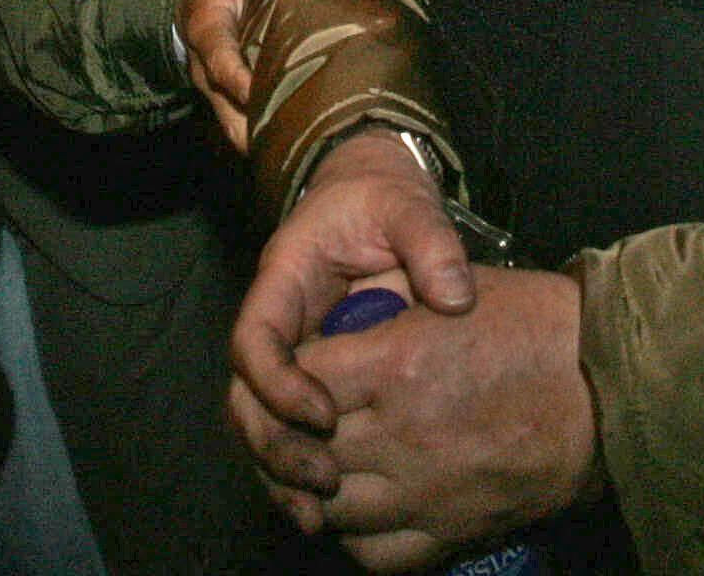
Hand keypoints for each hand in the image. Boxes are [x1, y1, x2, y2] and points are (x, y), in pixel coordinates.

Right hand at [175, 0, 293, 151]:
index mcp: (209, 30)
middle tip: (292, 143)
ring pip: (236, 124)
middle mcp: (209, 67)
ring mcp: (219, 86)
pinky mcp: (232, 94)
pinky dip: (267, 136)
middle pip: (227, 108)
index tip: (260, 93)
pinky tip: (300, 147)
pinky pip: (246, 121)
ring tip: (302, 153)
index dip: (239, 79)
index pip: (221, 61)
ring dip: (263, 140)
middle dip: (254, 128)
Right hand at [228, 129, 475, 512]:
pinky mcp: (318, 372)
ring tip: (321, 512)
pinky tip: (337, 498)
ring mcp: (293, 351)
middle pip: (246, 398)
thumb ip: (431, 245)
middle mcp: (277, 324)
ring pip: (264, 421)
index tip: (324, 415)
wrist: (377, 191)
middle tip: (324, 482)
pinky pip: (298, 422)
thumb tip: (456, 302)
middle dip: (274, 447)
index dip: (278, 385)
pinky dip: (309, 459)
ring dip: (284, 468)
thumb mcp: (407, 205)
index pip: (253, 341)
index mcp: (282, 282)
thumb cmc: (383, 196)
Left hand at [248, 266, 599, 568]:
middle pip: (303, 448)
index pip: (302, 377)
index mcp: (398, 363)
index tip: (307, 367)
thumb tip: (340, 312)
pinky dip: (357, 534)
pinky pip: (372, 552)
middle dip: (297, 432)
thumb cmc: (541, 325)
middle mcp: (397, 433)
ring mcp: (421, 492)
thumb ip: (395, 297)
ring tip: (336, 462)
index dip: (292, 373)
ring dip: (319, 487)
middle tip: (311, 416)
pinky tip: (368, 507)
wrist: (610, 385)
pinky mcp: (447, 532)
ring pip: (327, 507)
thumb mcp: (463, 289)